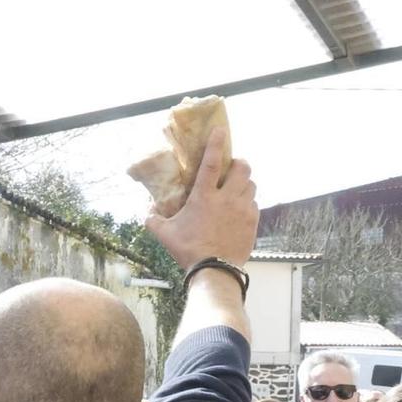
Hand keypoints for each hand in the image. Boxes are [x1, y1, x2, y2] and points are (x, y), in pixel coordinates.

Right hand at [144, 127, 256, 271]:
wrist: (214, 270)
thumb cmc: (188, 250)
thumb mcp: (165, 234)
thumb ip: (154, 219)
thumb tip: (147, 211)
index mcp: (204, 197)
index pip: (211, 162)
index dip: (216, 143)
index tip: (220, 130)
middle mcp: (226, 198)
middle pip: (242, 168)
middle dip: (238, 163)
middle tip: (231, 167)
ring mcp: (243, 209)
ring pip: (251, 184)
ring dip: (244, 182)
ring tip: (236, 188)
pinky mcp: (253, 221)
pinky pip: (254, 203)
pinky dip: (248, 201)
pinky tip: (239, 208)